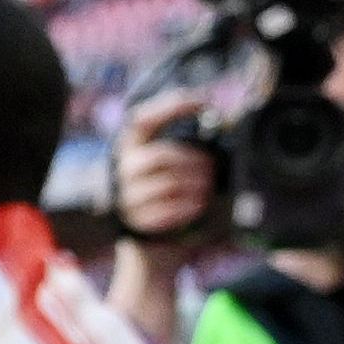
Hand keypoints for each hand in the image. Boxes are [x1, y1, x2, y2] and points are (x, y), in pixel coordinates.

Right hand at [113, 90, 219, 245]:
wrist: (149, 241)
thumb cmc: (167, 194)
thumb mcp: (169, 166)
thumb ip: (184, 146)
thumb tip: (220, 121)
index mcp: (130, 148)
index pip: (144, 119)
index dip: (171, 106)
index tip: (203, 102)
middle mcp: (122, 170)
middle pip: (161, 155)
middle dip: (193, 161)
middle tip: (211, 168)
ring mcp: (126, 197)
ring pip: (168, 184)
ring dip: (196, 185)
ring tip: (206, 188)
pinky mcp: (137, 221)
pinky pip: (168, 210)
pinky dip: (189, 207)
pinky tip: (198, 205)